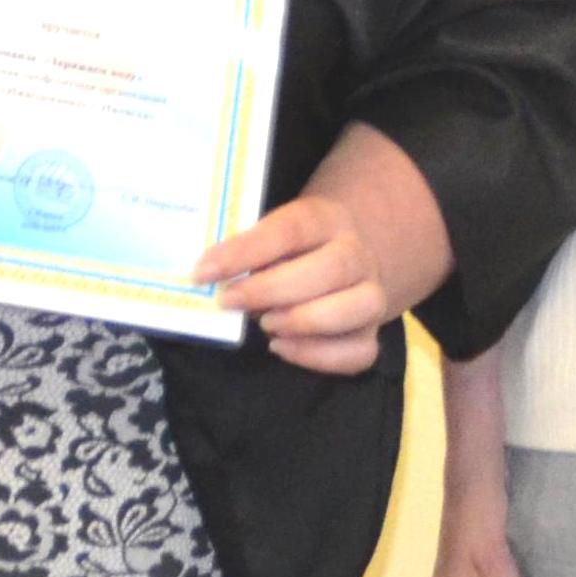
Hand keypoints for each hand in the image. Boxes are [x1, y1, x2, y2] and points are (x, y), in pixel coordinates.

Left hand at [196, 194, 402, 372]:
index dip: (246, 251)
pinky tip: (282, 346)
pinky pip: (361, 352)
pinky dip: (320, 356)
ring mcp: (371, 294)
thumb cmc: (290, 250)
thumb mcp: (270, 234)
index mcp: (326, 220)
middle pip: (331, 269)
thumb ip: (246, 251)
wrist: (342, 257)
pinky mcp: (371, 332)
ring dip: (305, 320)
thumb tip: (207, 276)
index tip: (204, 272)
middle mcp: (357, 254)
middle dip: (272, 290)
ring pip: (360, 306)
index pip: (290, 230)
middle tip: (229, 302)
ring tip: (266, 324)